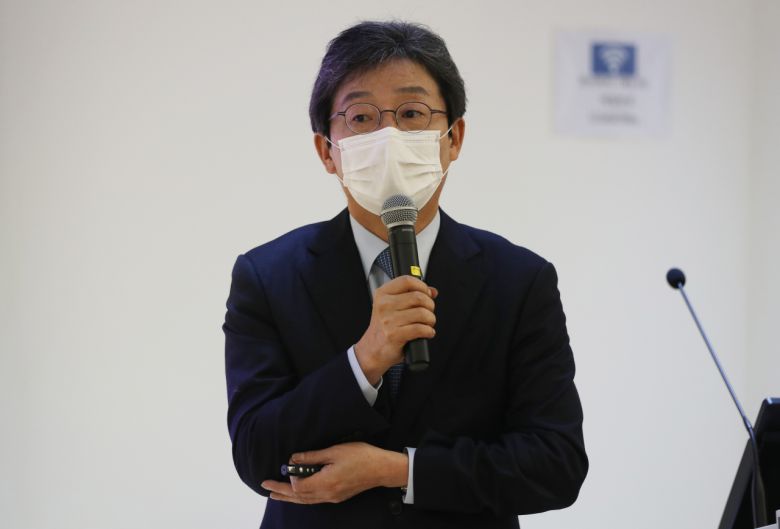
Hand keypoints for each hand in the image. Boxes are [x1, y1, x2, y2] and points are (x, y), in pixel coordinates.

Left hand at [261, 442, 407, 503]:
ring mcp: (332, 497)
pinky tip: (297, 495)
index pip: (298, 485)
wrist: (381, 469)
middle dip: (281, 491)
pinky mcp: (337, 497)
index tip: (286, 465)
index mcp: (325, 482)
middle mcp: (327, 494)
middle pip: (298, 496)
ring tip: (275, 495)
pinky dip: (301, 498)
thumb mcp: (335, 451)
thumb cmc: (361, 456)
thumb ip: (312, 457)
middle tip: (265, 486)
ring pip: (305, 501)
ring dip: (289, 497)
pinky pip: (314, 500)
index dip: (290, 477)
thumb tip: (293, 459)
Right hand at [355, 276, 437, 384]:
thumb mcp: (392, 307)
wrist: (372, 349)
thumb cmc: (384, 328)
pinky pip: (420, 329)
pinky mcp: (394, 335)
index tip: (426, 293)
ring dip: (430, 319)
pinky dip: (429, 331)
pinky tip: (426, 332)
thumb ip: (411, 295)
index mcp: (382, 294)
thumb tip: (432, 291)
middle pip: (418, 297)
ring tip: (428, 323)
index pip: (407, 280)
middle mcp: (384, 305)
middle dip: (430, 305)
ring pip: (421, 313)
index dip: (422, 286)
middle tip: (428, 312)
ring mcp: (388, 320)